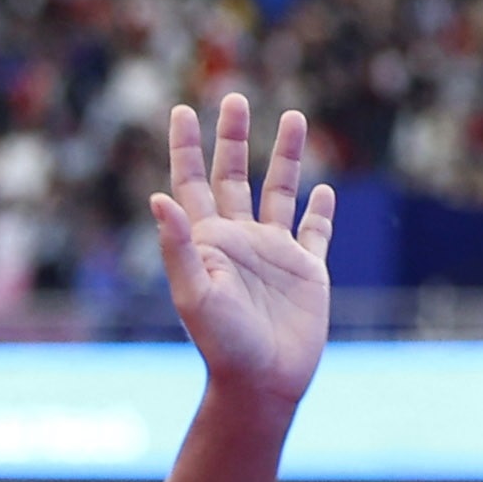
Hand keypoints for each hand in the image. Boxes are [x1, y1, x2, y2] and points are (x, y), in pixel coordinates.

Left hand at [151, 95, 333, 410]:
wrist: (262, 384)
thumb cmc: (223, 344)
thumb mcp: (195, 294)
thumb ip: (179, 245)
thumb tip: (158, 196)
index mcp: (208, 242)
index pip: (192, 184)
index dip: (187, 148)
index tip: (182, 111)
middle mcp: (239, 241)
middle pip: (234, 176)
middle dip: (233, 137)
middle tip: (234, 97)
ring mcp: (275, 254)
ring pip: (280, 192)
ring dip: (286, 157)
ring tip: (294, 117)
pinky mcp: (308, 271)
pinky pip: (315, 233)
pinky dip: (320, 211)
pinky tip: (324, 191)